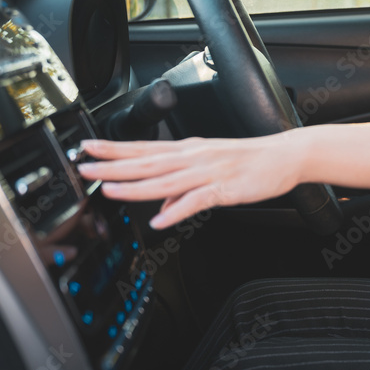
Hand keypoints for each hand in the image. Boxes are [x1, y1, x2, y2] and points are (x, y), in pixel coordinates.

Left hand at [77, 134, 301, 229]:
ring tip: (110, 190)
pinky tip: (160, 220)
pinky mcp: (224, 188)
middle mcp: (193, 157)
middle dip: (113, 166)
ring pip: (164, 180)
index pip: (143, 149)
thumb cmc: (252, 160)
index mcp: (188, 151)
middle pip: (146, 162)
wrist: (285, 156)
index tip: (88, 149)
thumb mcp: (211, 170)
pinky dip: (177, 210)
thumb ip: (183, 189)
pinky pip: (196, 201)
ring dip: (136, 186)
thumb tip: (162, 208)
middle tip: (84, 167)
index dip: (114, 150)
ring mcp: (207, 172)